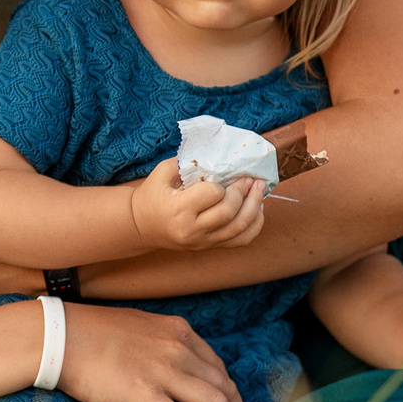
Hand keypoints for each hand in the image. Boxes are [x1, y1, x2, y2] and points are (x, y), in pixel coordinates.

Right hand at [53, 303, 246, 401]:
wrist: (62, 337)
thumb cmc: (92, 331)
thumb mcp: (140, 325)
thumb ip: (162, 342)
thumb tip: (172, 363)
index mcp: (179, 333)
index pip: (218, 366)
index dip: (230, 391)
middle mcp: (179, 351)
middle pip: (224, 386)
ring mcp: (164, 373)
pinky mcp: (144, 395)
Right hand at [129, 160, 266, 250]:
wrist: (142, 225)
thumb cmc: (153, 194)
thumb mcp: (161, 172)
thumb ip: (186, 162)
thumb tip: (217, 155)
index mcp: (178, 209)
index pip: (212, 195)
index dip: (223, 184)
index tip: (227, 174)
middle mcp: (191, 229)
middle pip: (229, 213)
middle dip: (244, 193)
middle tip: (250, 178)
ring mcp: (203, 241)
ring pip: (240, 229)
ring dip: (255, 207)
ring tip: (260, 189)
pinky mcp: (210, 246)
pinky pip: (241, 240)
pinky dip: (255, 225)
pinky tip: (258, 209)